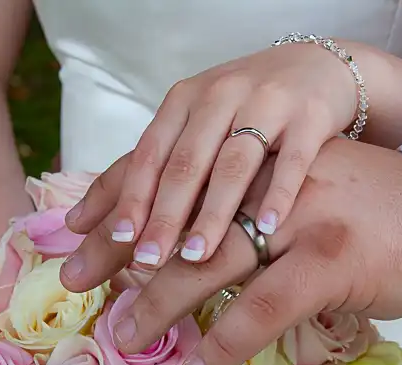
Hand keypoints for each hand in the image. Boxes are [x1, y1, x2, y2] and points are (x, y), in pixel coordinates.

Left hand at [62, 138, 401, 364]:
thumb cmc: (383, 207)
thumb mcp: (312, 188)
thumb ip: (262, 202)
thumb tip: (210, 241)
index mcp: (264, 162)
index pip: (179, 177)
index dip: (126, 202)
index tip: (81, 232)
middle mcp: (275, 182)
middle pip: (183, 219)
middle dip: (123, 253)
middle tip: (75, 284)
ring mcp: (303, 219)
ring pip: (212, 263)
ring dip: (161, 304)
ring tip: (125, 336)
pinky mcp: (331, 260)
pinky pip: (263, 307)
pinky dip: (226, 342)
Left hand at [70, 41, 361, 268]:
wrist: (318, 66)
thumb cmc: (246, 107)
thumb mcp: (197, 123)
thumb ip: (152, 167)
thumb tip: (83, 223)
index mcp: (185, 101)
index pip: (150, 153)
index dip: (132, 196)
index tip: (117, 239)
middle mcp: (220, 97)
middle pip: (186, 162)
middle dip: (165, 214)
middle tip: (148, 260)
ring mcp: (266, 104)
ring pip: (234, 163)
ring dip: (213, 211)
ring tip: (197, 254)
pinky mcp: (309, 116)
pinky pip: (292, 159)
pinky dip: (279, 193)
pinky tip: (267, 226)